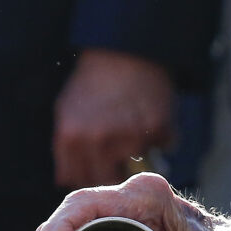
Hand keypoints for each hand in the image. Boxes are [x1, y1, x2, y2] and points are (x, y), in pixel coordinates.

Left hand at [52, 49, 174, 187]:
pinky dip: (163, 136)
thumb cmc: (94, 82)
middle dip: (115, 170)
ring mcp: (129, 137)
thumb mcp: (66, 112)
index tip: (100, 165)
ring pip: (138, 164)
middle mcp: (98, 141)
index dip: (90, 173)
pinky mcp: (158, 129)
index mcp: (70, 138)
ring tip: (135, 125)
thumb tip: (65, 179)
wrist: (125, 51)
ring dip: (140, 151)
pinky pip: (165, 146)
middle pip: (107, 179)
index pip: (79, 179)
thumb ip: (65, 148)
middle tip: (121, 155)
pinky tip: (152, 116)